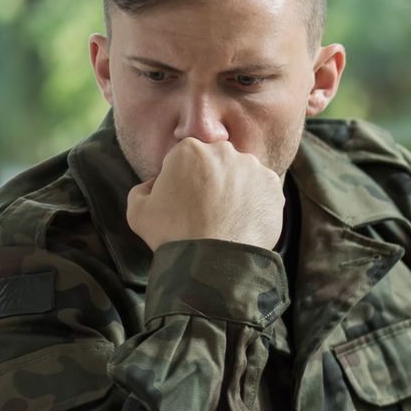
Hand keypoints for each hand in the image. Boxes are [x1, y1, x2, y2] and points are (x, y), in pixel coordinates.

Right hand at [126, 138, 285, 250]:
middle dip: (211, 180)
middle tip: (206, 210)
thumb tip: (156, 183)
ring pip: (241, 175)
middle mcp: (223, 151)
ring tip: (226, 218)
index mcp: (189, 149)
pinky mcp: (273, 186)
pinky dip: (255, 202)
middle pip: (216, 162)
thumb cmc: (172, 235)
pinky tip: (243, 220)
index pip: (186, 158)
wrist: (212, 261)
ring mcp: (252, 167)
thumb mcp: (138, 210)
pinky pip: (262, 190)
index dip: (183, 179)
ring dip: (235, 190)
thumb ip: (143, 188)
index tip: (184, 200)